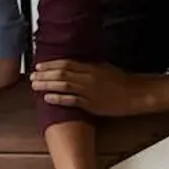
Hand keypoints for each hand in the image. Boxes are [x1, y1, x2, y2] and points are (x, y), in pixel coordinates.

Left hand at [30, 60, 144, 116]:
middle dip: (45, 75)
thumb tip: (78, 65)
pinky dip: (59, 99)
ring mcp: (89, 91)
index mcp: (90, 67)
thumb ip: (90, 67)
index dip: (51, 64)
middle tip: (32, 76)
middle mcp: (88, 77)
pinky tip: (48, 98)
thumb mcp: (105, 68)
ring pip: (64, 85)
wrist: (136, 94)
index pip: (66, 63)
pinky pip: (72, 101)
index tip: (39, 66)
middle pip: (61, 73)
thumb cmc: (122, 82)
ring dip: (48, 85)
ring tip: (35, 86)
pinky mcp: (92, 104)